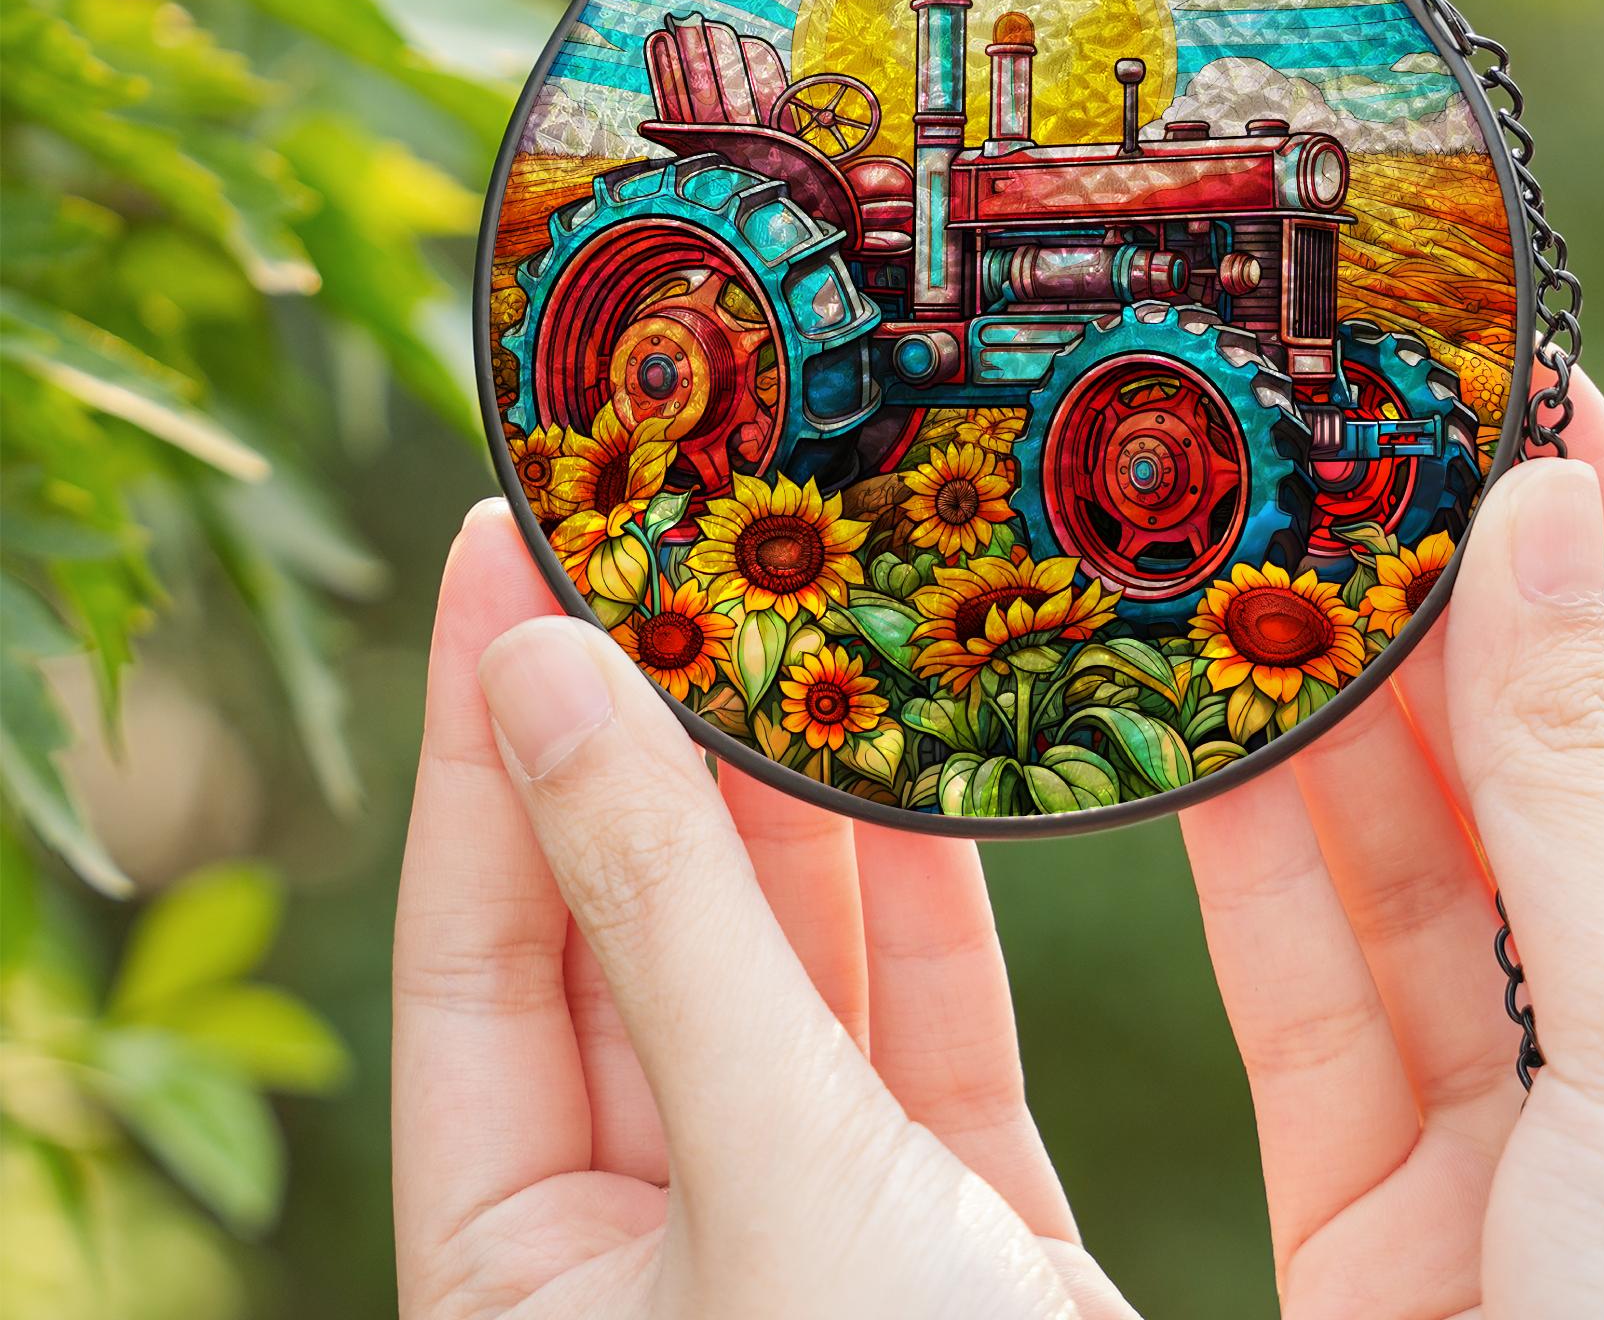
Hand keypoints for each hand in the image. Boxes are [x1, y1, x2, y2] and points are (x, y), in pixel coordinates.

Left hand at [391, 502, 1138, 1319]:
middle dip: (654, 725)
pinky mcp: (947, 1214)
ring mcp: (799, 1209)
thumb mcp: (759, 1169)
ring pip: (780, 953)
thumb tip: (537, 677)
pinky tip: (931, 761)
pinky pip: (920, 1017)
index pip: (476, 927)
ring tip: (805, 602)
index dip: (484, 723)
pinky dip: (929, 891)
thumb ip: (659, 917)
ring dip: (797, 792)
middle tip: (681, 536)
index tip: (507, 540)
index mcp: (517, 1258)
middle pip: (627, 918)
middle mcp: (641, 1228)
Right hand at [1181, 373, 1603, 1317]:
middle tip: (1339, 451)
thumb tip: (1542, 525)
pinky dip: (1251, 853)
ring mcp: (1526, 1110)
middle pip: (1540, 768)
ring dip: (1328, 717)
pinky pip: (1308, 974)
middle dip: (1440, 611)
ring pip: (1406, 862)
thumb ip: (1590, 789)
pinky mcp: (1383, 1180)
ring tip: (1244, 560)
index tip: (1520, 379)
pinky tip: (1199, 735)